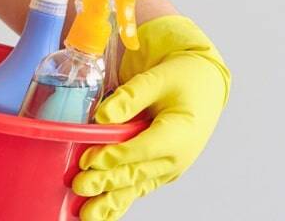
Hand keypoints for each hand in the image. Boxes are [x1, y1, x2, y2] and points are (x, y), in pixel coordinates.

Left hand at [72, 14, 229, 220]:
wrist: (205, 86)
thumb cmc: (183, 78)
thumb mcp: (158, 78)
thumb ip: (131, 96)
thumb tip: (103, 115)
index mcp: (180, 132)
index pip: (142, 149)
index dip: (114, 156)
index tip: (88, 160)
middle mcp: (176, 157)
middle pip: (136, 172)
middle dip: (106, 182)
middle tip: (79, 186)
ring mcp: (169, 168)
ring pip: (137, 188)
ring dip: (111, 202)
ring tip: (87, 215)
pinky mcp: (160, 172)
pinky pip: (138, 189)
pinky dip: (120, 202)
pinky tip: (102, 215)